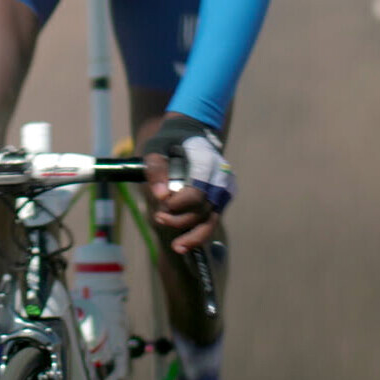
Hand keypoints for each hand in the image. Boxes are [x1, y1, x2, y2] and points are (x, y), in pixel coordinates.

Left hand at [141, 112, 235, 254]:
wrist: (190, 133)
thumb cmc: (170, 139)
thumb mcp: (157, 146)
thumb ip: (156, 167)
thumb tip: (160, 196)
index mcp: (206, 160)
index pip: (198, 191)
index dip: (179, 203)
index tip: (162, 204)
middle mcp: (220, 176)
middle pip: (203, 208)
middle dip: (179, 218)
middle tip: (158, 217)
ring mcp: (223, 189)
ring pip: (211, 219)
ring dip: (193, 235)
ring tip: (176, 247)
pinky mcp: (221, 199)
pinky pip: (212, 220)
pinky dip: (199, 234)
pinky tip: (184, 244)